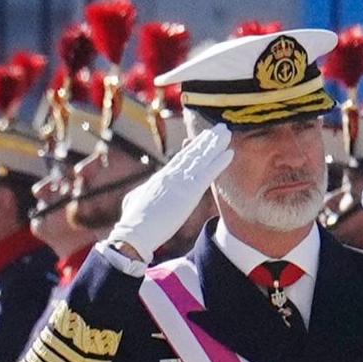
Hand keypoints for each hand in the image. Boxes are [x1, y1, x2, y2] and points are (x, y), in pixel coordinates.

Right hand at [110, 124, 235, 260]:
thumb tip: (142, 193)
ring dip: (216, 145)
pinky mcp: (189, 193)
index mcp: (161, 178)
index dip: (194, 147)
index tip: (203, 137)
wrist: (134, 233)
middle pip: (193, 154)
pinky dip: (219, 163)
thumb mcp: (135, 200)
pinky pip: (208, 174)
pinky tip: (230, 153)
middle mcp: (172, 175)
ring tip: (226, 132)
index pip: (180, 159)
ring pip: (202, 159)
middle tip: (220, 128)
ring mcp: (180, 182)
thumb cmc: (133, 221)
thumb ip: (143, 193)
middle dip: (207, 140)